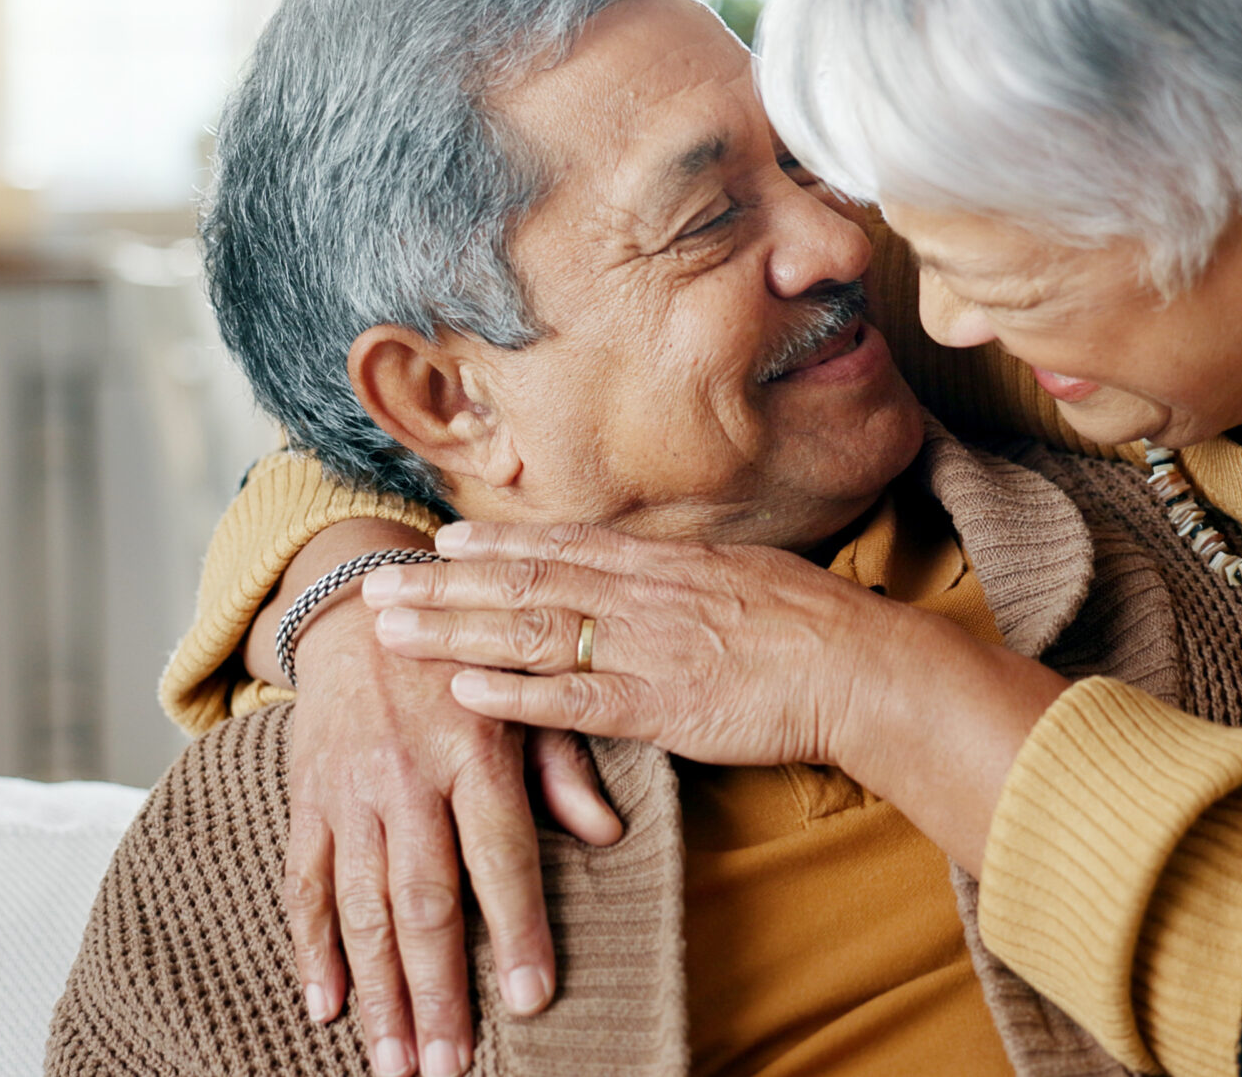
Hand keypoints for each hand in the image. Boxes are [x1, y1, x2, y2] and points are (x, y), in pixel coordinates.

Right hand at [258, 525, 621, 1076]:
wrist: (359, 609)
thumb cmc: (462, 663)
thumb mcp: (527, 699)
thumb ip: (564, 769)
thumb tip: (608, 835)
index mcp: (476, 753)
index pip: (502, 858)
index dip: (518, 932)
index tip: (532, 998)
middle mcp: (410, 778)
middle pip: (426, 898)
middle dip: (438, 989)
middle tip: (449, 1062)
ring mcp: (352, 793)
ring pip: (362, 905)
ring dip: (379, 990)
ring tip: (394, 1059)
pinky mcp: (308, 799)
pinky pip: (304, 884)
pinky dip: (312, 949)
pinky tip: (327, 1006)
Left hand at [363, 520, 1070, 874]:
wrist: (862, 662)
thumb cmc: (818, 626)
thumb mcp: (749, 577)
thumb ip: (694, 579)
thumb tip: (668, 572)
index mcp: (664, 564)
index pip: (562, 546)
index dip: (495, 542)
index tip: (440, 538)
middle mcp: (642, 594)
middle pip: (524, 584)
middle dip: (445, 584)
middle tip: (379, 583)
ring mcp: (645, 647)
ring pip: (529, 633)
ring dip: (454, 631)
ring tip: (392, 631)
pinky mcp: (659, 704)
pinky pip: (572, 699)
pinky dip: (514, 696)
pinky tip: (463, 692)